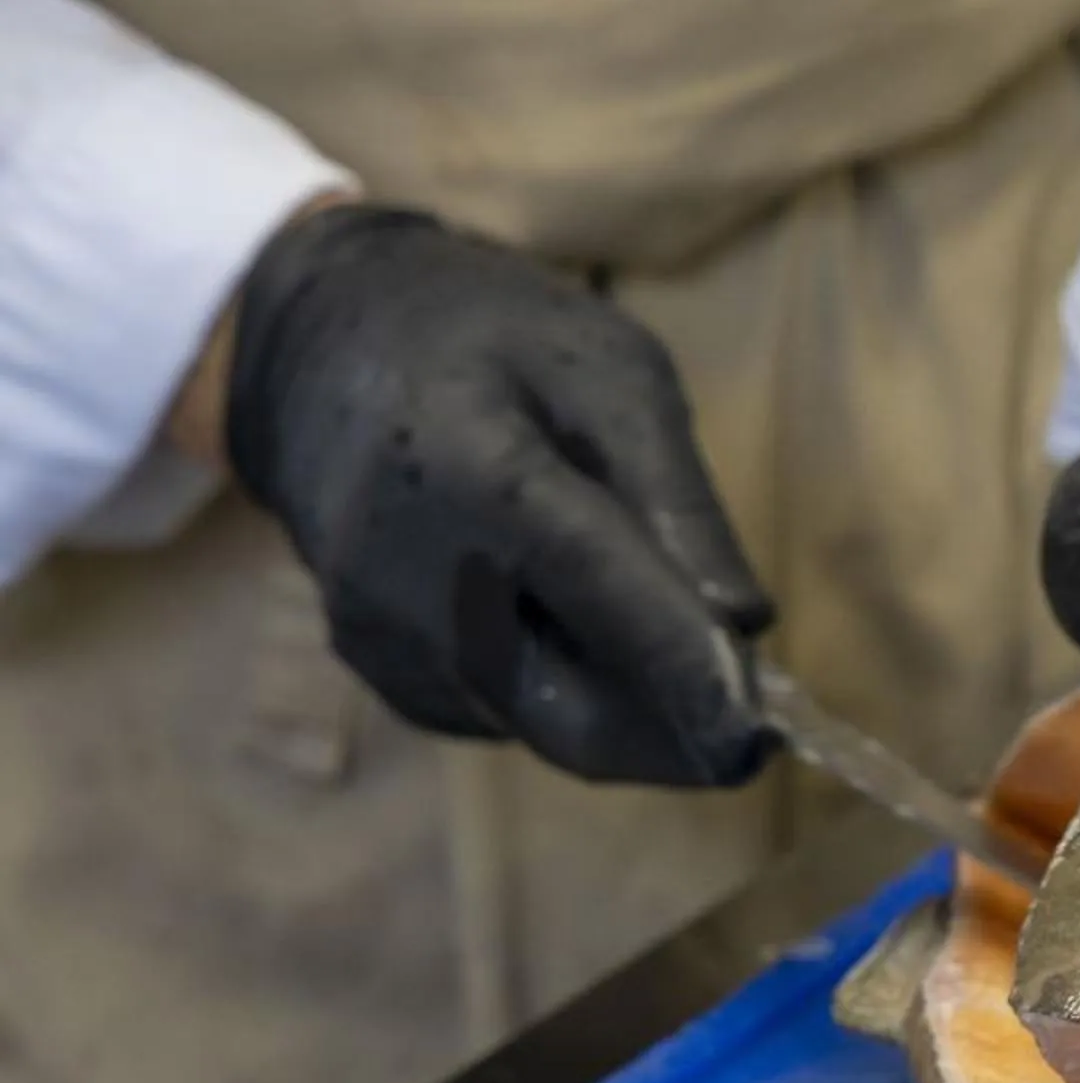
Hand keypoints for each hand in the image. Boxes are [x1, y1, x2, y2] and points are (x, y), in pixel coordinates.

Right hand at [216, 203, 772, 786]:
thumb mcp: (611, 373)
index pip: (600, 598)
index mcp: (475, 475)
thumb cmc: (488, 341)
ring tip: (649, 615)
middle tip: (749, 713)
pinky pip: (511, 712)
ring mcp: (386, 640)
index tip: (757, 742)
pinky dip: (569, 686)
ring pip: (551, 725)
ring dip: (627, 704)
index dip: (688, 678)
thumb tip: (744, 622)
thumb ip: (677, 500)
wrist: (318, 348)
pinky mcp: (387, 675)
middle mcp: (409, 580)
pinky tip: (565, 609)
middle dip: (675, 732)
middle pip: (574, 716)